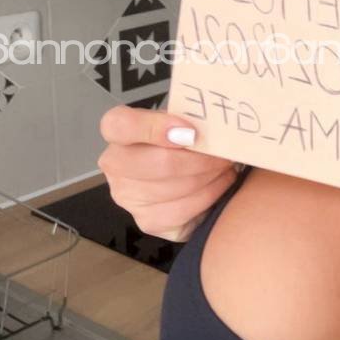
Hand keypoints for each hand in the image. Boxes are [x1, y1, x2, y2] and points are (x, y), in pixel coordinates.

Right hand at [98, 105, 238, 241]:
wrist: (186, 172)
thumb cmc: (183, 141)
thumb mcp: (182, 120)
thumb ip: (188, 118)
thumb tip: (212, 127)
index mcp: (119, 131)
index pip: (119, 125)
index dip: (155, 128)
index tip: (191, 132)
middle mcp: (115, 165)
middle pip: (159, 163)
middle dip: (201, 159)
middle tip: (223, 154)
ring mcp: (127, 196)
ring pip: (176, 189)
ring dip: (210, 177)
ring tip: (224, 167)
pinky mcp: (148, 221)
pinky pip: (184, 210)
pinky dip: (210, 195)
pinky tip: (218, 184)